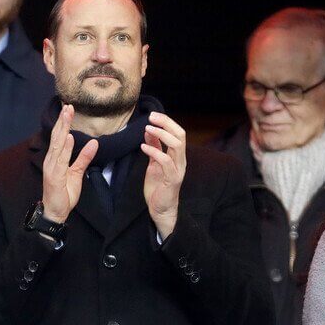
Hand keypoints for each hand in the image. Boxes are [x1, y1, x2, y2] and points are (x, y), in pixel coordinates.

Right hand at [42, 104, 98, 222]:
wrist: (55, 212)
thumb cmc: (63, 194)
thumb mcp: (77, 174)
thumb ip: (84, 158)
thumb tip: (94, 143)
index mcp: (56, 159)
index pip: (60, 137)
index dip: (64, 123)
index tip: (69, 109)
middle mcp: (51, 160)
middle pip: (57, 136)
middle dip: (63, 120)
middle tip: (68, 105)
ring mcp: (51, 167)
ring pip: (57, 144)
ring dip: (63, 128)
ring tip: (67, 114)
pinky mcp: (54, 176)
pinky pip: (60, 159)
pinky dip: (64, 148)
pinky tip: (67, 137)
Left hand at [141, 112, 186, 238]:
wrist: (160, 209)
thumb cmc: (158, 187)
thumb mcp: (153, 164)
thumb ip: (154, 148)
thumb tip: (149, 131)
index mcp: (178, 156)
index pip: (178, 132)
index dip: (166, 122)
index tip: (152, 115)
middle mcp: (181, 161)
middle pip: (180, 135)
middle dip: (166, 123)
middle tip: (151, 117)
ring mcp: (178, 169)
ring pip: (177, 145)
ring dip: (161, 135)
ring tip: (147, 129)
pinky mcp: (172, 179)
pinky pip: (166, 161)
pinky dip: (154, 152)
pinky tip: (143, 148)